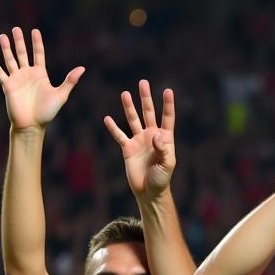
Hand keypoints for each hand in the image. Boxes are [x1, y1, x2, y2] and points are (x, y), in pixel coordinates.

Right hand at [0, 27, 83, 131]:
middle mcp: (27, 74)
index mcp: (40, 75)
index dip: (37, 43)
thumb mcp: (61, 95)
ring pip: (10, 60)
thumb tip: (82, 68)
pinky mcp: (7, 86)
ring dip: (6, 48)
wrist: (32, 125)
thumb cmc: (47, 112)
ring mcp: (17, 79)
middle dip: (19, 41)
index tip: (35, 31)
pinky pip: (0, 73)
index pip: (38, 54)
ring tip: (3, 36)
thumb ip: (70, 81)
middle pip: (22, 54)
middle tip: (16, 29)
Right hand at [104, 80, 175, 199]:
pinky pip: (119, 135)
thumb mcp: (167, 164)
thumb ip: (162, 149)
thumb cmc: (162, 179)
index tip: (168, 90)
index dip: (167, 105)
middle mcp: (151, 136)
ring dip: (129, 107)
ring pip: (133, 120)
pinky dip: (113, 128)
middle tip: (143, 82)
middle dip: (146, 98)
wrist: (149, 191)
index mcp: (164, 138)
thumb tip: (155, 135)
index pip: (167, 118)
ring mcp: (139, 141)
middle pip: (149, 113)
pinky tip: (107, 118)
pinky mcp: (127, 149)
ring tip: (125, 93)